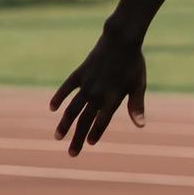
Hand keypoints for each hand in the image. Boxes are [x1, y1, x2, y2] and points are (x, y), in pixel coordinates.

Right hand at [50, 31, 146, 155]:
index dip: (95, 133)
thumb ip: (136, 106)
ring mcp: (86, 83)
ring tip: (58, 136)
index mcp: (113, 98)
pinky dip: (59, 97)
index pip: (101, 121)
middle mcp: (97, 93)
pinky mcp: (80, 73)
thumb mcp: (138, 85)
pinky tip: (53, 108)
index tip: (89, 144)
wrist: (121, 40)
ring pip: (72, 108)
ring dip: (65, 124)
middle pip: (85, 120)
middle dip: (77, 138)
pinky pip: (67, 88)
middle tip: (72, 154)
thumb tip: (141, 126)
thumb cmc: (134, 64)